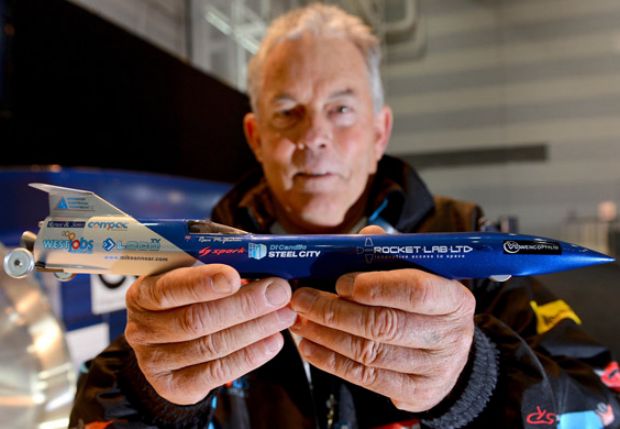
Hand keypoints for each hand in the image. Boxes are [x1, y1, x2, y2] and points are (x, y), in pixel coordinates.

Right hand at [125, 264, 296, 404]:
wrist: (166, 345)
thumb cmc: (185, 300)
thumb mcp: (188, 275)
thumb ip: (215, 266)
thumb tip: (260, 261)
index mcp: (144, 293)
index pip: (170, 288)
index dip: (203, 283)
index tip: (235, 277)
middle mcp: (143, 328)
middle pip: (197, 319)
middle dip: (244, 305)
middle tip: (278, 293)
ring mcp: (155, 361)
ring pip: (211, 346)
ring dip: (255, 329)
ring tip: (284, 315)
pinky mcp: (174, 386)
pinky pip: (217, 373)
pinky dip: (250, 356)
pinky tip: (273, 342)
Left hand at [290, 226, 475, 411]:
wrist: (446, 353)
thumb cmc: (424, 304)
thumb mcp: (419, 274)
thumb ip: (391, 254)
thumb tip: (363, 237)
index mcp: (454, 299)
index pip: (416, 290)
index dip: (374, 286)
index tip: (340, 282)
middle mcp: (450, 336)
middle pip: (384, 324)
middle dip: (334, 311)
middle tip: (303, 300)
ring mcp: (435, 369)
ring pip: (369, 353)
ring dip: (325, 336)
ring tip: (300, 321)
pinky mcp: (416, 393)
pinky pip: (365, 378)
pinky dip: (331, 361)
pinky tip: (310, 346)